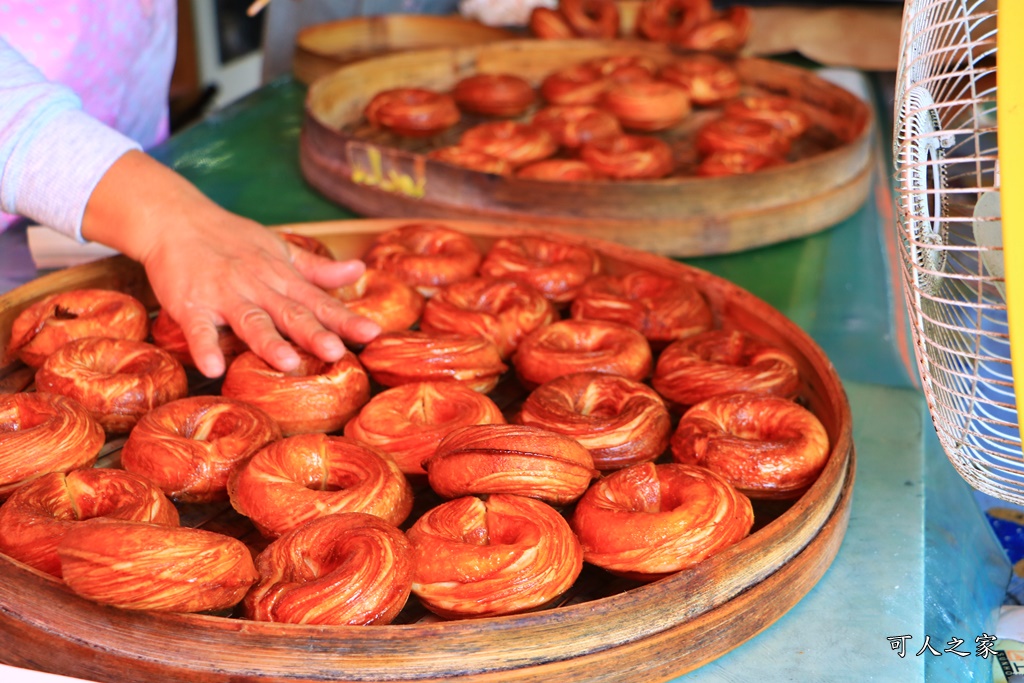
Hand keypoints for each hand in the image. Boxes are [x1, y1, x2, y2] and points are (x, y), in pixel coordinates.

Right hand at [81, 151, 380, 377]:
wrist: (176, 219)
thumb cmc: (232, 240)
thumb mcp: (279, 250)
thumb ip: (317, 268)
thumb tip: (359, 270)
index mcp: (281, 277)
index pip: (319, 301)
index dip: (345, 318)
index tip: (372, 333)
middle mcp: (258, 286)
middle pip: (290, 313)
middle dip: (314, 333)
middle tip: (338, 352)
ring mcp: (224, 296)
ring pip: (250, 320)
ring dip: (268, 342)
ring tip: (288, 363)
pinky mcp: (190, 305)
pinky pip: (198, 329)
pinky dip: (204, 347)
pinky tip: (213, 368)